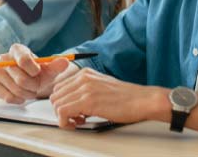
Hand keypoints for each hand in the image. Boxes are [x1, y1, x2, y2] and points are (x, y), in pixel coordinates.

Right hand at [0, 44, 78, 103]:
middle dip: (33, 86)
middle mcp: (4, 58)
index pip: (24, 60)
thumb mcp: (49, 68)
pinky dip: (17, 99)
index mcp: (17, 49)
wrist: (29, 80)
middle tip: (36, 86)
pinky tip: (21, 96)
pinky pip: (6, 96)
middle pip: (20, 78)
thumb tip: (65, 61)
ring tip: (30, 90)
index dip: (34, 70)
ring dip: (26, 94)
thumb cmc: (38, 73)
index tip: (38, 72)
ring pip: (14, 89)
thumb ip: (57, 65)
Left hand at [49, 68, 169, 128]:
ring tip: (79, 121)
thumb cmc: (126, 98)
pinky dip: (66, 122)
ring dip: (64, 117)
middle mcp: (83, 78)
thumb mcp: (102, 87)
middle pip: (55, 96)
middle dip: (61, 110)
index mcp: (85, 73)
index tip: (73, 111)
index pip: (59, 88)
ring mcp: (85, 88)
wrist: (142, 100)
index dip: (63, 102)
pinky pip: (62, 112)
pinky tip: (79, 123)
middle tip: (76, 118)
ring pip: (57, 104)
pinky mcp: (88, 101)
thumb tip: (72, 103)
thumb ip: (85, 90)